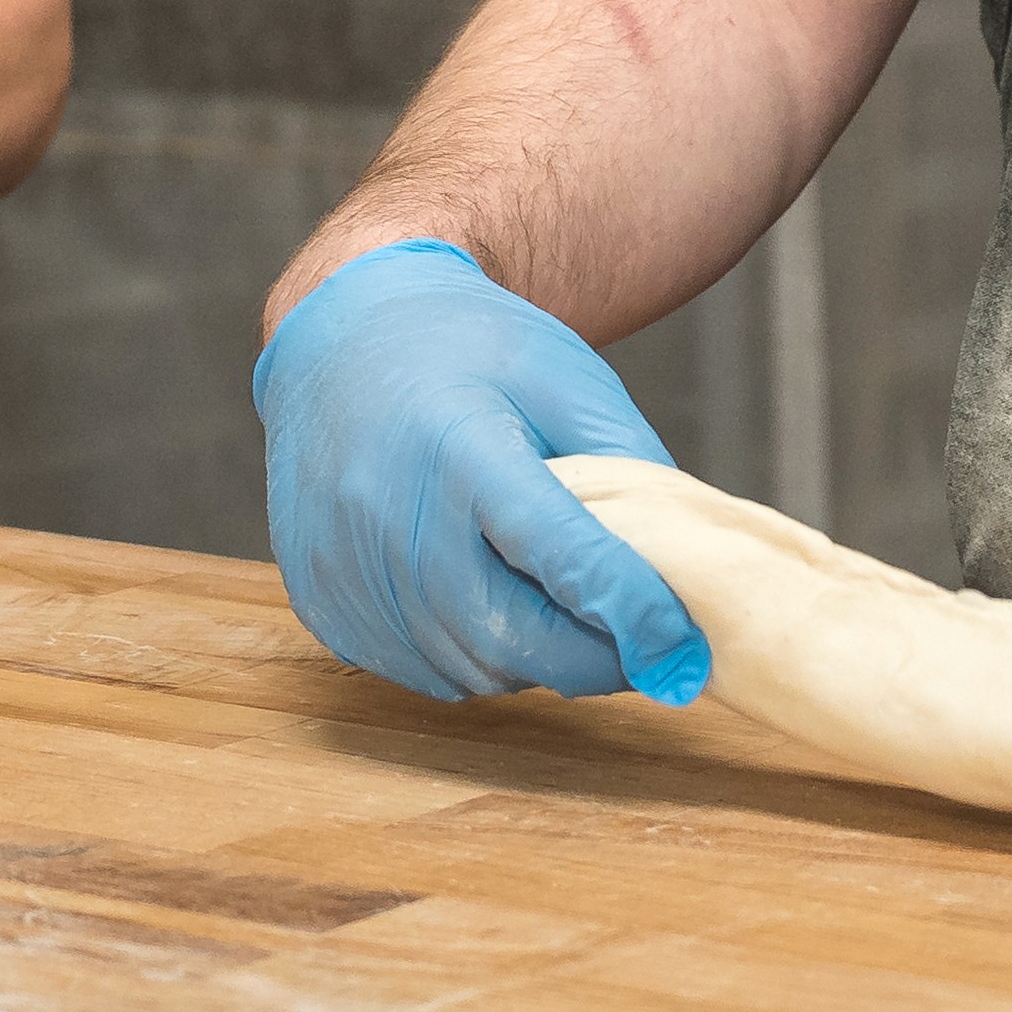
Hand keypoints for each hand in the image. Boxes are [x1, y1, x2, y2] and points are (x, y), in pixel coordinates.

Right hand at [250, 242, 709, 706]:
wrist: (343, 338)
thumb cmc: (468, 352)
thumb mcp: (566, 379)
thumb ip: (630, 469)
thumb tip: (685, 569)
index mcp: (462, 451)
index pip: (564, 560)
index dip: (634, 615)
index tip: (684, 654)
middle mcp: (390, 517)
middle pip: (517, 638)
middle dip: (596, 658)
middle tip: (641, 643)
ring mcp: (348, 572)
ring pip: (475, 669)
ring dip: (535, 661)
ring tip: (561, 608)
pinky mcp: (326, 607)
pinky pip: (423, 673)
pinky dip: (475, 657)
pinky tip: (491, 602)